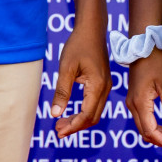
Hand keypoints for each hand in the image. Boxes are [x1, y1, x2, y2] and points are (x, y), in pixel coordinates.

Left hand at [51, 23, 110, 138]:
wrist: (91, 30)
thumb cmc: (78, 45)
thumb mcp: (66, 68)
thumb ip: (62, 92)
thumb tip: (55, 114)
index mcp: (97, 86)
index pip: (87, 115)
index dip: (73, 126)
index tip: (58, 131)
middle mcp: (105, 89)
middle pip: (92, 117)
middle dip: (75, 127)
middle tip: (57, 131)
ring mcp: (106, 86)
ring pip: (95, 112)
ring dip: (79, 121)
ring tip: (61, 124)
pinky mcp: (103, 84)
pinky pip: (95, 104)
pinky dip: (84, 112)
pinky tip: (71, 113)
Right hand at [125, 49, 161, 148]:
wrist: (144, 45)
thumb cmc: (157, 62)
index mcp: (139, 102)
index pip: (149, 131)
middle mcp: (132, 104)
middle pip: (143, 132)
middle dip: (159, 140)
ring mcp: (131, 101)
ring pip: (141, 126)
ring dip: (155, 133)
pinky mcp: (133, 97)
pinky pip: (140, 117)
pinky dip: (151, 125)